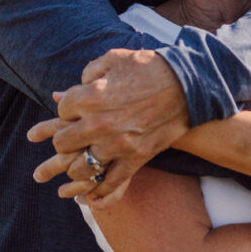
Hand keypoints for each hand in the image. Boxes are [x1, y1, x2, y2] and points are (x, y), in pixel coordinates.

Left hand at [28, 49, 189, 206]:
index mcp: (90, 96)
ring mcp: (117, 144)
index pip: (62, 110)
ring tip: (79, 163)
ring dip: (76, 167)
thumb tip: (78, 87)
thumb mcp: (116, 58)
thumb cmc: (151, 67)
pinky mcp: (136, 158)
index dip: (67, 109)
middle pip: (63, 143)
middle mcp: (99, 123)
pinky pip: (111, 182)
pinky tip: (92, 193)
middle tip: (72, 137)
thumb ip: (90, 71)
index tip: (76, 109)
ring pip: (81, 169)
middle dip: (64, 139)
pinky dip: (99, 191)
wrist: (189, 85)